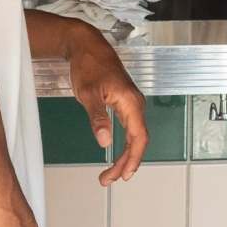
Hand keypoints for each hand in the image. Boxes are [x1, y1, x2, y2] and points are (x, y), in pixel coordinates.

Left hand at [67, 26, 147, 184]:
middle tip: (109, 179)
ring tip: (111, 173)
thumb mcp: (88, 94)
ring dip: (125, 156)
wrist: (87, 46)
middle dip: (126, 163)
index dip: (133, 159)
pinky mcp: (125, 103)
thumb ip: (98, 118)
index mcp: (131, 102)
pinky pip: (130, 129)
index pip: (139, 137)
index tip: (124, 175)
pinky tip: (116, 154)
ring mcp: (131, 104)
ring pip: (134, 136)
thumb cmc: (88, 66)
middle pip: (138, 141)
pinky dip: (124, 144)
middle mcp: (136, 104)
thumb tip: (105, 142)